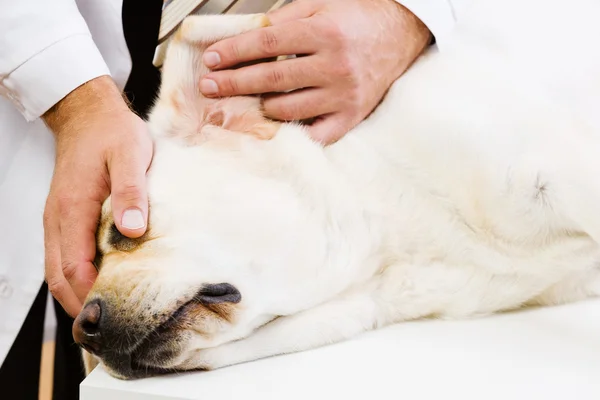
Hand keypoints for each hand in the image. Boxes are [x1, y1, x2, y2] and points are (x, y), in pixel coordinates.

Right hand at [42, 75, 152, 316]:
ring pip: (59, 269)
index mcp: (73, 209)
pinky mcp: (65, 216)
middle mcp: (59, 219)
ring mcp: (58, 219)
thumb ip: (132, 191)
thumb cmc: (113, 134)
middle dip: (81, 306)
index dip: (90, 297)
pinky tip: (99, 284)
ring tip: (105, 316)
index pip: (74, 267)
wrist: (89, 114)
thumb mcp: (131, 154)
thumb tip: (132, 231)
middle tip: (110, 331)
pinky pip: (64, 255)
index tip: (113, 319)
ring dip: (77, 294)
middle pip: (60, 276)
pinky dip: (77, 276)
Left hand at [199, 0, 430, 143]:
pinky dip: (292, 134)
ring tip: (241, 104)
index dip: (234, 52)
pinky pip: (316, 135)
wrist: (399, 34)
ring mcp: (344, 95)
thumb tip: (244, 38)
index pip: (267, 45)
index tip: (211, 60)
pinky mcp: (351, 116)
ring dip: (258, 107)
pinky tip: (274, 128)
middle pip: (272, 79)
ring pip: (288, 109)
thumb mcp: (319, 6)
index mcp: (324, 33)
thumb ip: (282, 21)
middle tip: (210, 86)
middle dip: (234, 83)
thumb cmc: (356, 19)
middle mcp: (335, 65)